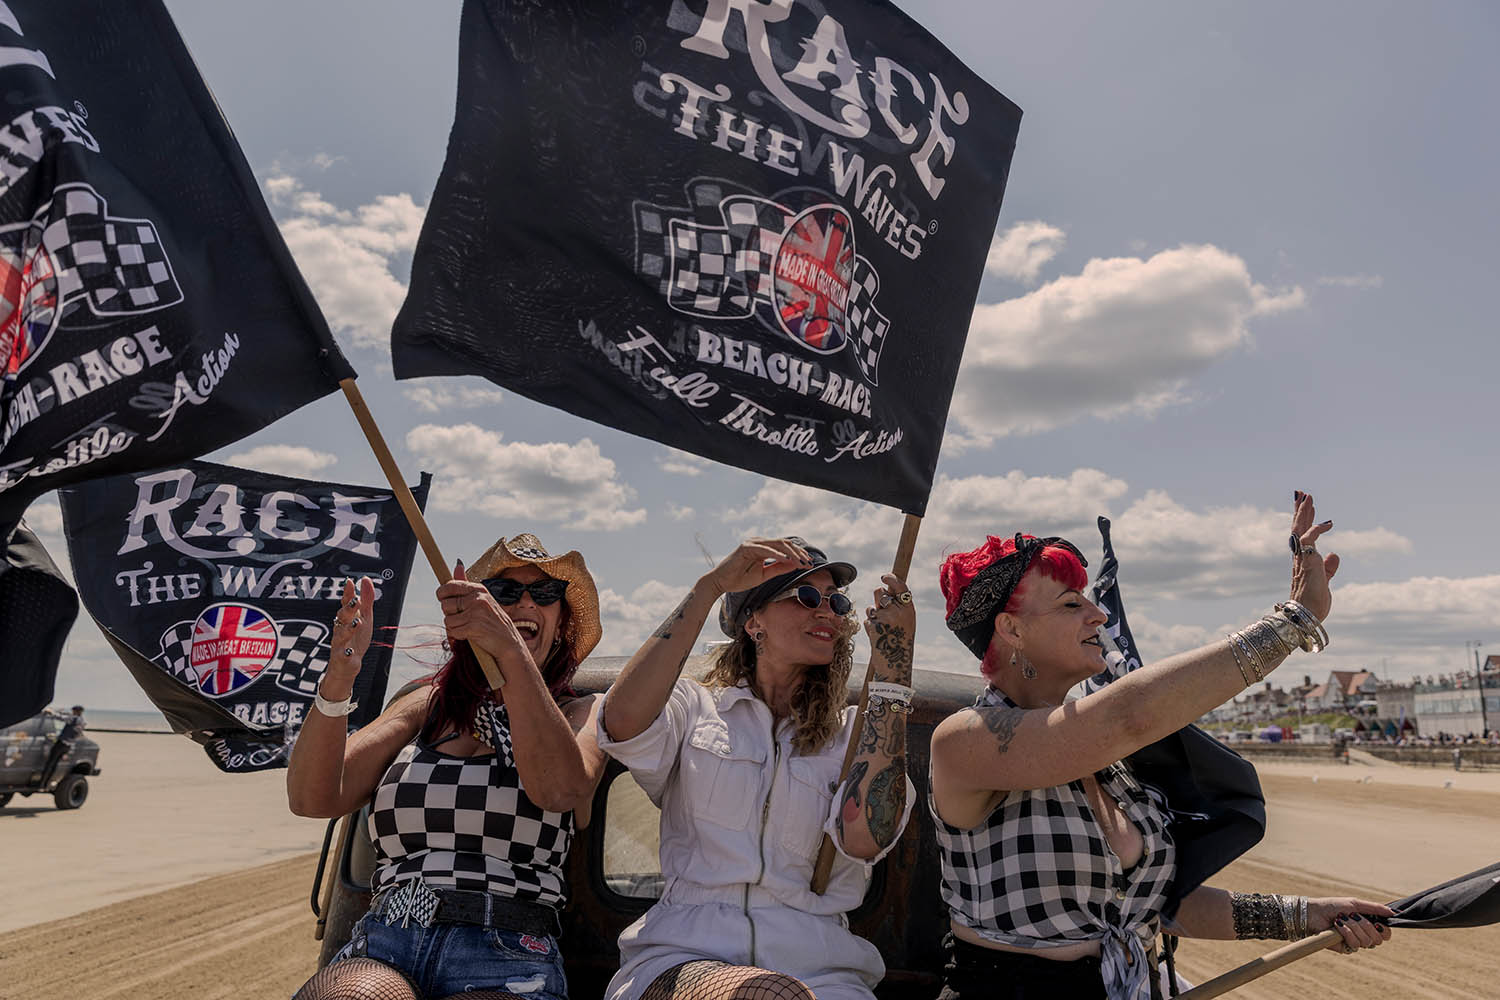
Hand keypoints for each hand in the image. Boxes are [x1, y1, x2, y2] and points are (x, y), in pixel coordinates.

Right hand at [324, 577, 375, 696]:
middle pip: (342, 617)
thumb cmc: (355, 639)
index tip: (350, 583)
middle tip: (355, 601)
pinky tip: (351, 651)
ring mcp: (340, 643)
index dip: (348, 594)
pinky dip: (347, 653)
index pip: (346, 604)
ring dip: (349, 629)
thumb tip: (365, 580)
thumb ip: (366, 599)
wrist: (346, 665)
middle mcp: (341, 629)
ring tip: (357, 622)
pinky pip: (343, 655)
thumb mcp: (364, 617)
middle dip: (348, 609)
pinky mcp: (342, 658)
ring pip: (341, 635)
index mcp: (346, 618)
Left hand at [437, 562, 533, 666]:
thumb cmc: (493, 622)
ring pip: (447, 619)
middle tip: (463, 618)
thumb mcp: (482, 599)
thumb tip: (457, 564)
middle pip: (445, 604)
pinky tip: (470, 635)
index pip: (448, 586)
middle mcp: (477, 598)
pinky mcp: (473, 627)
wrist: (509, 644)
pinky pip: (453, 631)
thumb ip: (466, 584)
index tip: (447, 601)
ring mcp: (476, 612)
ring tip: (468, 627)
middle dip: (450, 614)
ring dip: (454, 627)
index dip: (442, 595)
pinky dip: (458, 636)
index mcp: (479, 589)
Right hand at [704, 537, 811, 595]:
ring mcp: (752, 543)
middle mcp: (758, 542)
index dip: (798, 553)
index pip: (785, 547)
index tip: (809, 563)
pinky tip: (787, 560)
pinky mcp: (746, 547)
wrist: (721, 583)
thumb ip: (779, 568)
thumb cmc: (739, 579)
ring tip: (802, 561)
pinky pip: (765, 550)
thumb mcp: (764, 575)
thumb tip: (795, 564)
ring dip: (791, 553)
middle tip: (809, 562)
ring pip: (777, 544)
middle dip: (799, 552)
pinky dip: (777, 555)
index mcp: (763, 547)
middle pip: (784, 543)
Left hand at [863, 573, 915, 638]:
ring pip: (871, 607)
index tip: (884, 577)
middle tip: (883, 613)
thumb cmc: (900, 642)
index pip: (900, 587)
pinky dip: (870, 626)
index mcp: (909, 610)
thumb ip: (898, 607)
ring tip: (882, 628)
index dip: (891, 579)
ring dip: (873, 614)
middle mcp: (898, 611)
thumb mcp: (905, 622)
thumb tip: (884, 590)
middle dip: (878, 599)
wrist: (896, 664)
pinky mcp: (874, 625)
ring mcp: (885, 618)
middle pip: (880, 593)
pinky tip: (878, 637)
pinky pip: (867, 619)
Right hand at [1289, 490, 1339, 620]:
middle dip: (1301, 511)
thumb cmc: (1313, 604)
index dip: (1304, 519)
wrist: (1305, 617)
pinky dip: (1317, 529)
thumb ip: (1328, 568)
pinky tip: (1328, 523)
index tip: (1306, 505)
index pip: (1301, 535)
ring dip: (1304, 513)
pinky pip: (1309, 540)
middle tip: (1303, 494)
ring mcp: (1302, 559)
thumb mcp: (1325, 582)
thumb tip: (1334, 554)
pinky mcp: (1307, 562)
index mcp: (1303, 561)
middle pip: (1297, 528)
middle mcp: (1299, 557)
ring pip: (1299, 530)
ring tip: (1308, 498)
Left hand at [1307, 897, 1393, 953]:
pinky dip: (1346, 933)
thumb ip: (1375, 908)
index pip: (1385, 934)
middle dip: (1366, 926)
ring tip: (1342, 920)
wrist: (1314, 913)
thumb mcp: (1355, 904)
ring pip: (1367, 941)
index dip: (1384, 930)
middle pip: (1378, 939)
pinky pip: (1355, 945)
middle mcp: (1363, 935)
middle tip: (1353, 917)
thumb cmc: (1333, 906)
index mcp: (1368, 924)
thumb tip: (1393, 913)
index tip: (1378, 923)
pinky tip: (1337, 927)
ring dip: (1354, 927)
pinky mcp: (1345, 948)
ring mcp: (1355, 942)